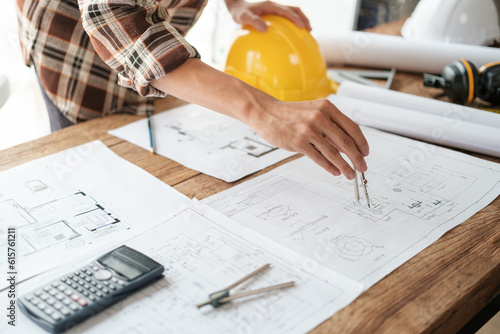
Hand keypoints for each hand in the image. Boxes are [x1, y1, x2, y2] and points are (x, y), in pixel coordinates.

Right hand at [152, 59, 367, 179]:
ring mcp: (309, 130)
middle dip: (357, 158)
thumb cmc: (289, 114)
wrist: (265, 112)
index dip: (362, 143)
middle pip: (347, 142)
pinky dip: (330, 167)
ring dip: (345, 166)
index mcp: (327, 108)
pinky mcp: (298, 142)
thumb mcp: (312, 112)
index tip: (365, 153)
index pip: (352, 127)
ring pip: (334, 153)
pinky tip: (335, 172)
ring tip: (350, 174)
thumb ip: (329, 125)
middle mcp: (320, 117)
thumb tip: (346, 146)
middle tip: (362, 168)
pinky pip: (319, 158)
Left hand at [225, 0, 310, 31]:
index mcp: (270, 5)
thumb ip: (253, 22)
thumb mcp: (243, 17)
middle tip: (309, 30)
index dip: (296, 18)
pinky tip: (293, 35)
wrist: (236, 6)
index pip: (287, 11)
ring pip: (292, 12)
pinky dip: (293, 24)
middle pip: (294, 9)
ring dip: (300, 20)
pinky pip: (286, 18)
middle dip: (303, 18)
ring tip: (306, 32)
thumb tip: (265, 29)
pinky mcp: (274, 14)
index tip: (303, 27)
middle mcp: (275, 5)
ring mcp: (275, 9)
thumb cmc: (239, 12)